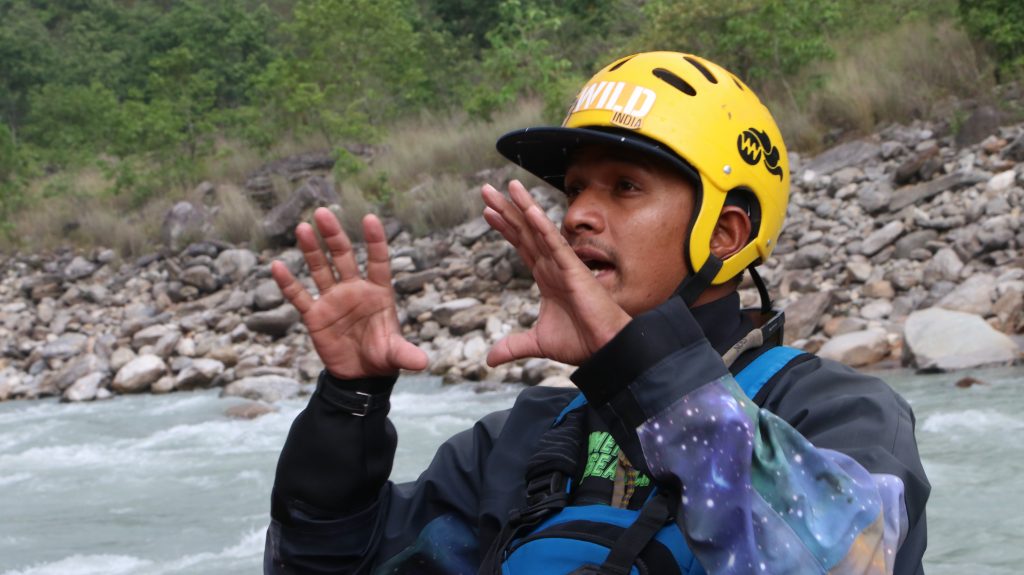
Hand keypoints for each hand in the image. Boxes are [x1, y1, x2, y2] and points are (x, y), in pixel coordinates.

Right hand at [270, 208, 427, 379]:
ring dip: (311, 250)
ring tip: (302, 228)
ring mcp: (333, 300)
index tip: (370, 218)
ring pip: (320, 269)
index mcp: (378, 292)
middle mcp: (354, 290)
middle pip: (343, 256)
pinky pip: (299, 296)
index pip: (377, 261)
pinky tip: (277, 265)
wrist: (361, 375)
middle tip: (323, 213)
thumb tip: (423, 363)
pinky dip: (288, 282)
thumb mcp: (395, 355)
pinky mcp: (315, 316)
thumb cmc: (382, 357)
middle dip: (333, 235)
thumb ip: (406, 354)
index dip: (374, 240)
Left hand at [480, 181, 630, 366]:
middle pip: (524, 231)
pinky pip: (555, 245)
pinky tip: (529, 210)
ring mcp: (563, 265)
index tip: (488, 212)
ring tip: (508, 186)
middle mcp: (553, 266)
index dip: (505, 228)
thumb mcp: (538, 343)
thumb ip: (513, 346)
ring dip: (522, 208)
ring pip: (538, 231)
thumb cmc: (581, 342)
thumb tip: (490, 358)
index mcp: (546, 278)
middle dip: (505, 210)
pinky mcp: (574, 271)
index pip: (521, 246)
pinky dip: (542, 227)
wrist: (605, 349)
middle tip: (486, 190)